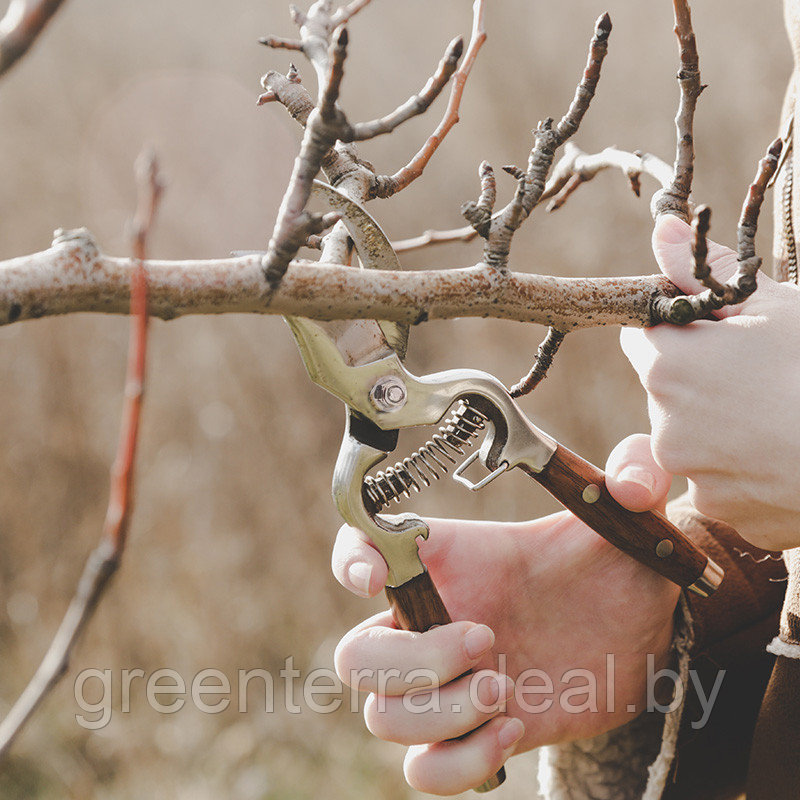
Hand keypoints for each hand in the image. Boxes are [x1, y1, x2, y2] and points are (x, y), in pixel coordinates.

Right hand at [331, 434, 679, 794]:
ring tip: (504, 690)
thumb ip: (637, 473)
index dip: (349, 560)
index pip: (363, 545)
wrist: (640, 632)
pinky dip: (458, 761)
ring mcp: (449, 681)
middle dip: (412, 661)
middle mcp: (435, 618)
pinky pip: (424, 769)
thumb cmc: (619, 562)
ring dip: (440, 714)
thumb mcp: (628, 513)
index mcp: (451, 558)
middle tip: (486, 642)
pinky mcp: (475, 731)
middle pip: (356, 656)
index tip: (375, 577)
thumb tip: (628, 484)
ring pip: (382, 718)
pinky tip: (512, 727)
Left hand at [621, 214, 799, 550]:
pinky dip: (744, 469)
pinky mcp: (722, 511)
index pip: (641, 335)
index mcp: (668, 365)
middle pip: (666, 388)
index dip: (676, 329)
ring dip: (722, 425)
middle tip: (761, 374)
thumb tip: (660, 228)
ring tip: (780, 415)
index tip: (711, 331)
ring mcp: (692, 473)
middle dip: (700, 377)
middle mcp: (664, 423)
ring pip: (694, 436)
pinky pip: (723, 481)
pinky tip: (786, 455)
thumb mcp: (775, 306)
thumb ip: (706, 271)